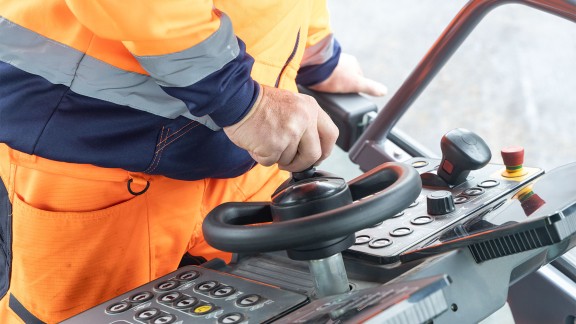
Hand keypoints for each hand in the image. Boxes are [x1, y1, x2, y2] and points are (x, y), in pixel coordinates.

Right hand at [224, 85, 338, 171]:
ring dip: (277, 157)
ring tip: (265, 141)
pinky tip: (257, 143)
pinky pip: (272, 161)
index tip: (315, 157)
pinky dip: (263, 157)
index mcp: (311, 107)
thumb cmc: (260, 103)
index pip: (331, 135)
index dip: (324, 151)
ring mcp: (291, 132)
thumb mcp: (292, 104)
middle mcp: (305, 118)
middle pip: (314, 154)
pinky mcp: (275, 144)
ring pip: (290, 160)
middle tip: (289, 163)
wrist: (238, 99)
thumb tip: (312, 149)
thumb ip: (306, 123)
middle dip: (301, 164)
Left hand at [309, 53, 387, 95]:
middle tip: (334, 94)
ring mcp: (330, 59)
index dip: (353, 88)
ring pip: (333, 73)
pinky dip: (321, 77)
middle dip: (341, 84)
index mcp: (353, 63)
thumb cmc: (336, 75)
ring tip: (324, 90)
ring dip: (330, 80)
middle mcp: (343, 59)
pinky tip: (317, 84)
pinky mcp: (318, 62)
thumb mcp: (355, 84)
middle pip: (344, 76)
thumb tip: (384, 91)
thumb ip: (370, 88)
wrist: (314, 67)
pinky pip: (321, 71)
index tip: (347, 96)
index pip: (357, 78)